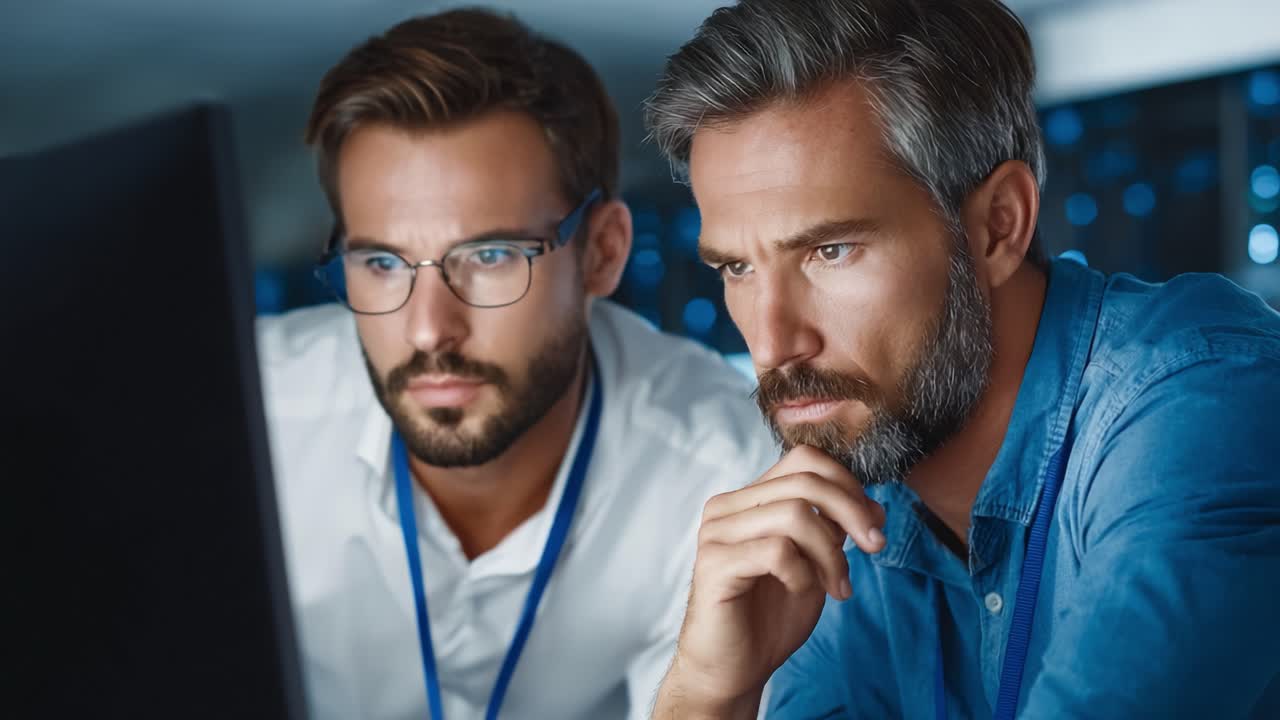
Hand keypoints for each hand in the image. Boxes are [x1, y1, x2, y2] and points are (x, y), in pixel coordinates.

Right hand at [653, 445, 885, 718]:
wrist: (733, 669)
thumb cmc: (770, 617)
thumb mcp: (814, 564)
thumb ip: (834, 531)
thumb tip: (875, 509)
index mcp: (749, 499)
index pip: (804, 460)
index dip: (847, 484)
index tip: (872, 524)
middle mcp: (727, 507)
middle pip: (804, 481)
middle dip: (852, 512)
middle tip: (875, 547)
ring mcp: (716, 533)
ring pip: (794, 513)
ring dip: (831, 552)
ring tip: (838, 586)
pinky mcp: (714, 564)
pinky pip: (776, 551)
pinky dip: (803, 572)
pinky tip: (803, 591)